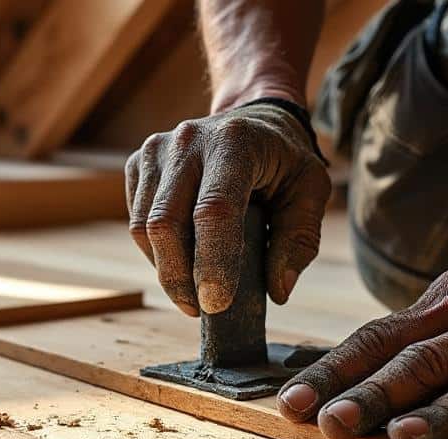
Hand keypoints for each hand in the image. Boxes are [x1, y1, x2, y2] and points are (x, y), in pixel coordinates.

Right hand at [124, 101, 331, 315]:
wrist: (251, 119)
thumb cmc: (283, 160)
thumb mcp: (311, 191)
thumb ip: (299, 240)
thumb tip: (277, 290)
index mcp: (235, 142)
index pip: (214, 210)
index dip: (212, 262)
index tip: (216, 304)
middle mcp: (187, 141)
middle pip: (166, 223)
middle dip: (179, 278)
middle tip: (201, 310)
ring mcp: (156, 151)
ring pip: (143, 228)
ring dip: (166, 270)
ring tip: (192, 290)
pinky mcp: (137, 164)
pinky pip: (136, 222)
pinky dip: (156, 252)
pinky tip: (181, 259)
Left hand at [275, 247, 447, 438]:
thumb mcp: (446, 299)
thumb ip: (399, 338)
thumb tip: (324, 379)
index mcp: (440, 309)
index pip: (376, 341)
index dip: (332, 373)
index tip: (293, 404)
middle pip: (422, 363)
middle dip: (374, 396)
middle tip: (334, 425)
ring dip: (443, 412)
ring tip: (404, 436)